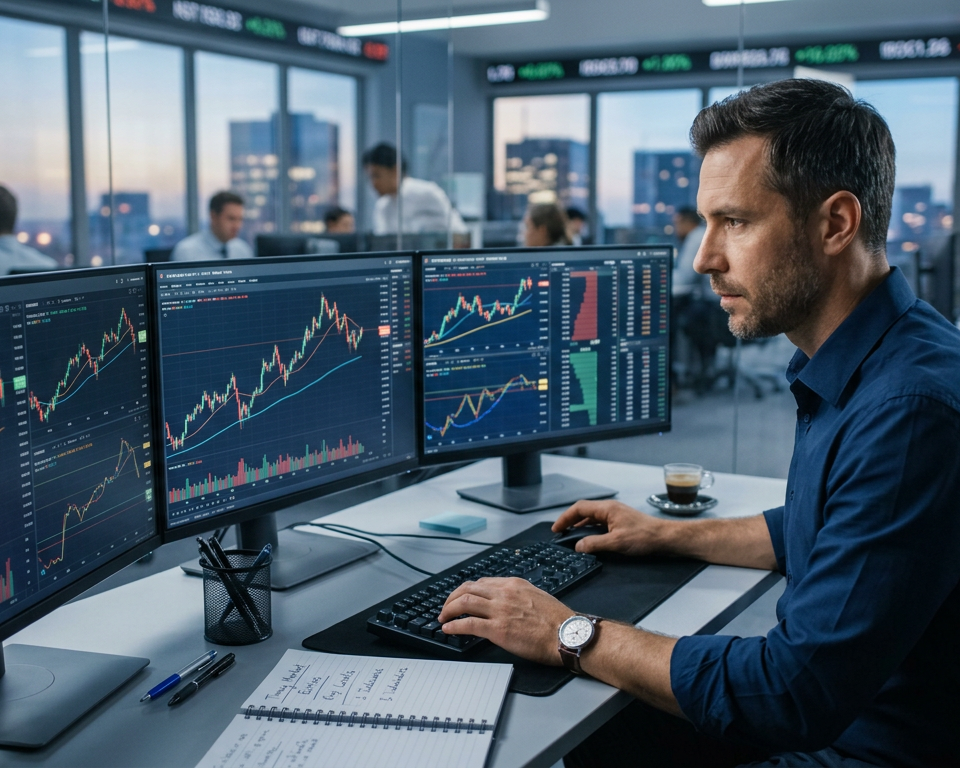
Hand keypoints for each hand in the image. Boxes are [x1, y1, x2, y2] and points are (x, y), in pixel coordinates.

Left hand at [438, 578, 572, 664]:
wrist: (567, 635)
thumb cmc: (558, 621)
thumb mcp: (537, 596)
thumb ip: (519, 596)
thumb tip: (508, 604)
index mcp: (514, 584)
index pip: (482, 582)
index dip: (467, 591)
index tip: (461, 598)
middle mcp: (504, 593)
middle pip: (468, 588)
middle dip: (452, 597)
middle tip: (446, 607)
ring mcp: (500, 610)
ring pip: (464, 602)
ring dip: (449, 609)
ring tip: (443, 617)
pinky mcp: (498, 629)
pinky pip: (468, 624)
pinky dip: (454, 625)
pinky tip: (448, 629)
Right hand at [552, 499, 668, 556]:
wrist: (665, 538)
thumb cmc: (645, 536)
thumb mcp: (616, 542)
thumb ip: (594, 544)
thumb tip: (578, 547)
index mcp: (607, 508)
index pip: (579, 508)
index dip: (565, 518)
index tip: (557, 529)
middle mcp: (610, 509)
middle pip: (584, 511)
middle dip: (570, 521)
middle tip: (561, 532)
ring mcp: (616, 515)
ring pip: (592, 517)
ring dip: (580, 525)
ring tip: (571, 536)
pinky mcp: (621, 522)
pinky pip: (600, 523)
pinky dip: (591, 529)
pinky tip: (590, 539)